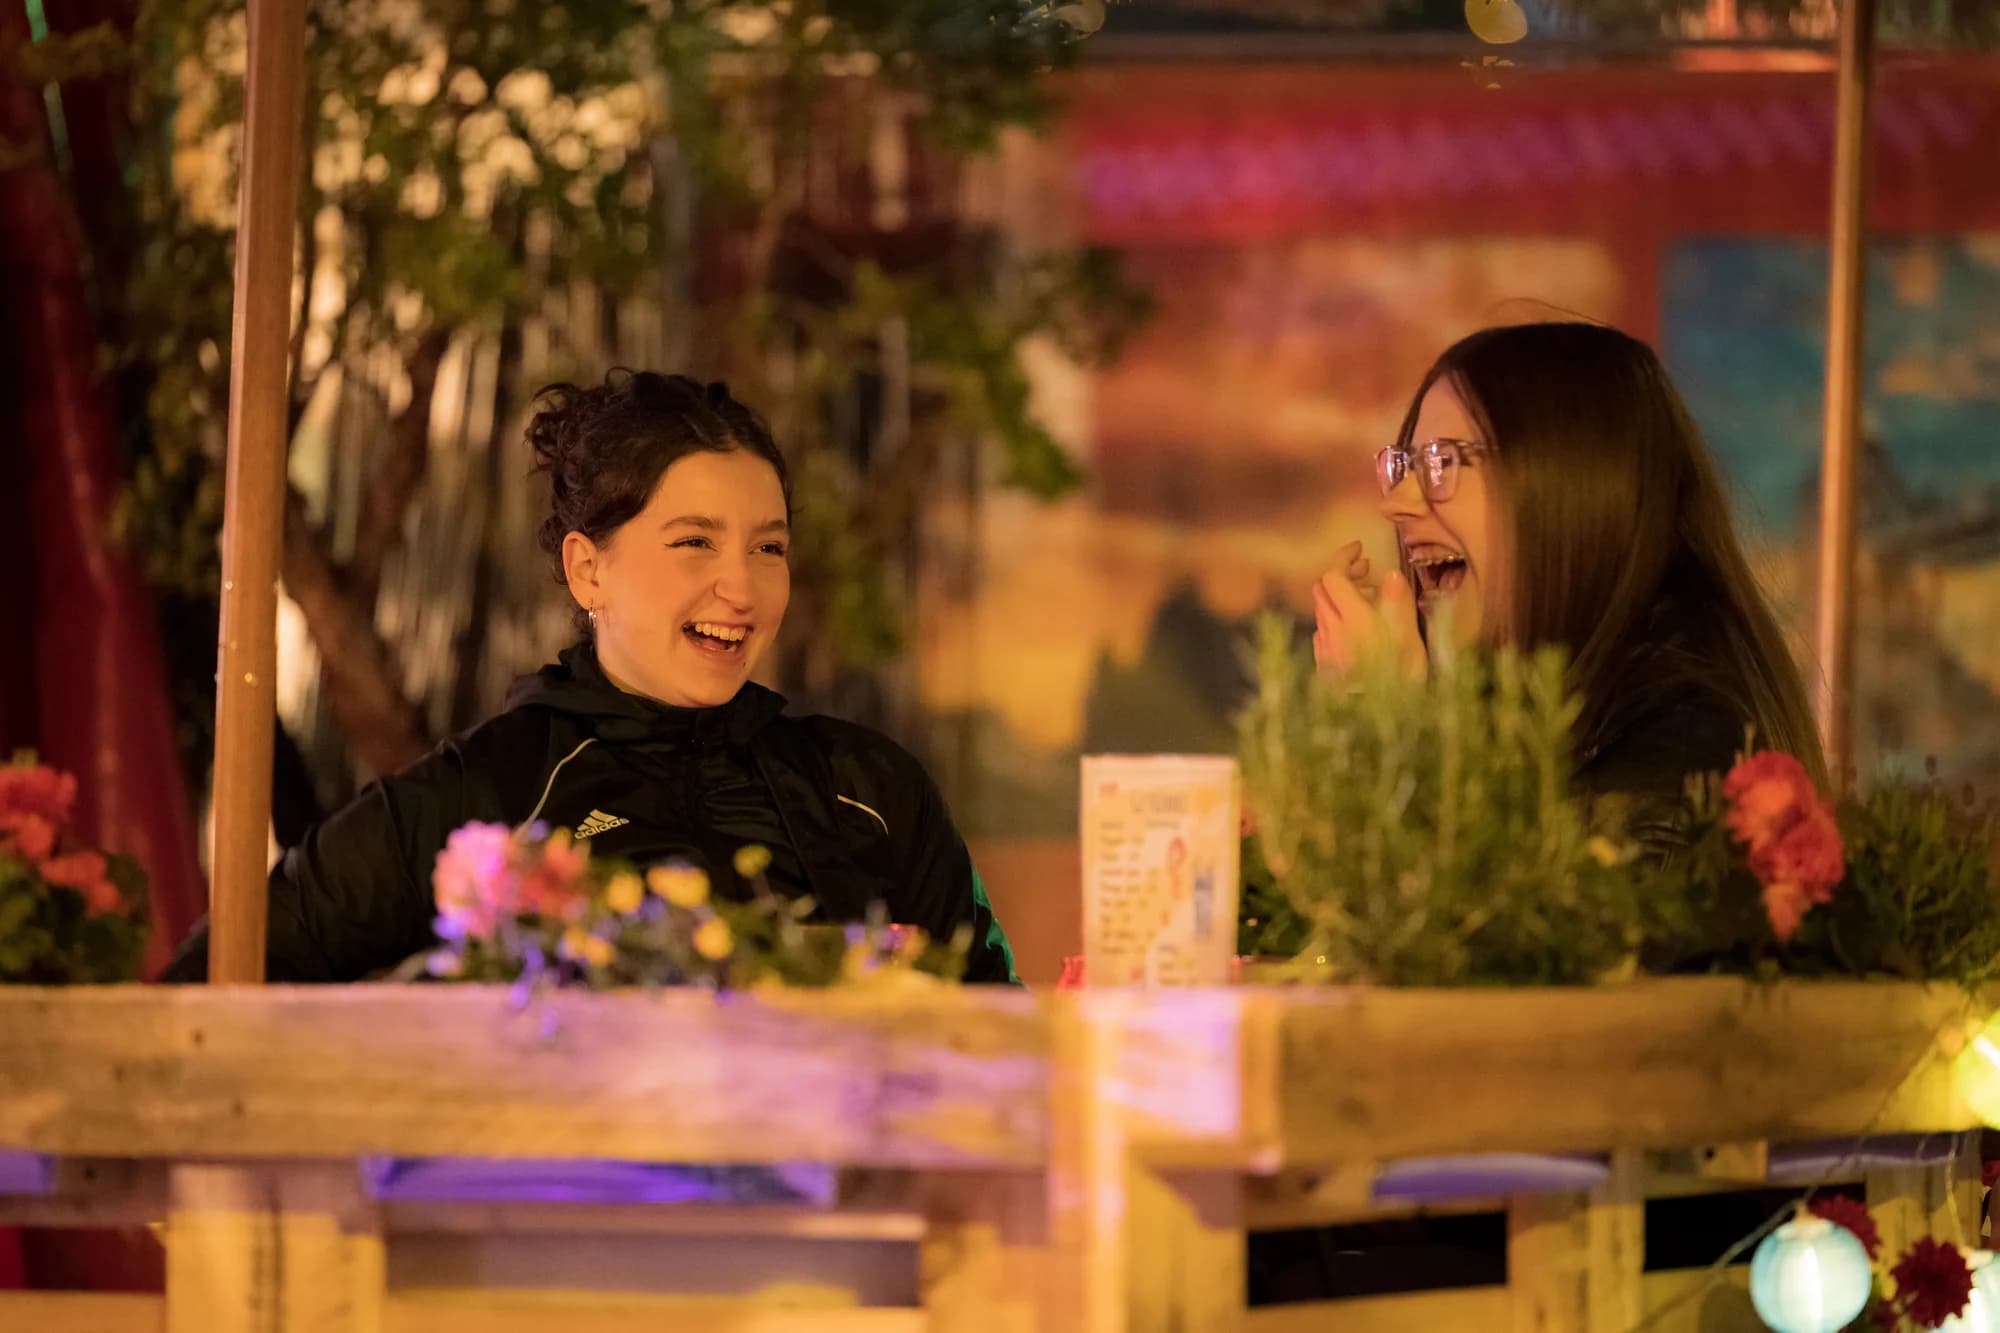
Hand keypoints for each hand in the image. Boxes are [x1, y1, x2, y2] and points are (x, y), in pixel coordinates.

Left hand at [1312, 541, 1425, 678]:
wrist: (1372, 724)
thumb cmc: (1398, 681)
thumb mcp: (1409, 640)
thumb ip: (1398, 604)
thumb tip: (1390, 575)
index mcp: (1352, 618)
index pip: (1333, 576)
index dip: (1343, 558)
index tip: (1360, 551)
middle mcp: (1331, 629)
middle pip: (1322, 589)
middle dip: (1342, 574)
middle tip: (1367, 572)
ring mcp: (1324, 649)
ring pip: (1322, 610)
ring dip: (1340, 598)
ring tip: (1368, 602)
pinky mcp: (1323, 666)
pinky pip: (1323, 631)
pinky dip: (1336, 620)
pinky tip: (1355, 630)